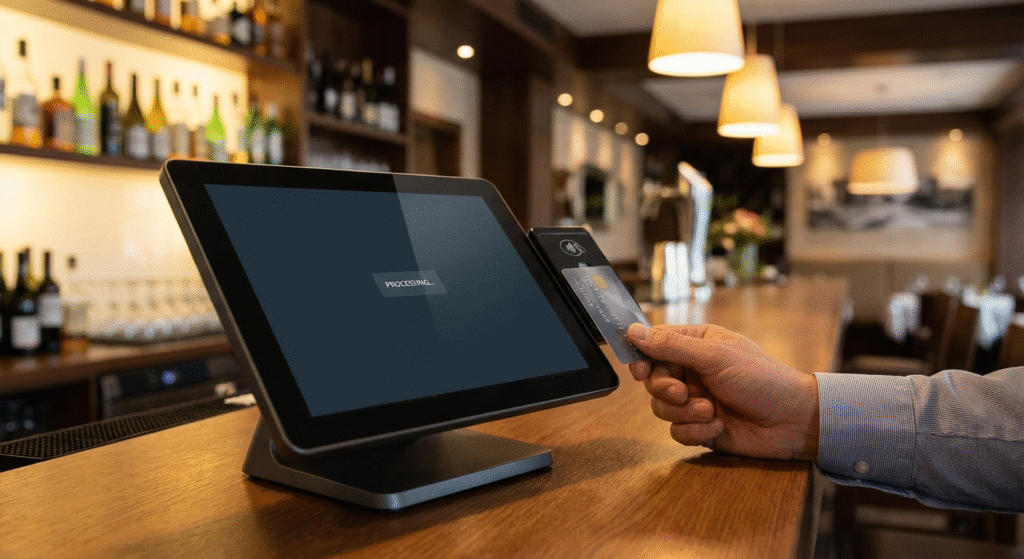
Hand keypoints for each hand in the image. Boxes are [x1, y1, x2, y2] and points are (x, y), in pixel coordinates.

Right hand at [626, 323, 818, 460]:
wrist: (792, 420)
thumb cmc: (761, 378)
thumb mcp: (714, 356)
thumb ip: (672, 346)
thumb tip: (633, 331)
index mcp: (698, 344)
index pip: (656, 345)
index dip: (643, 358)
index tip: (639, 370)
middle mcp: (693, 371)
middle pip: (654, 380)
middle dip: (666, 389)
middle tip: (683, 393)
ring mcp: (696, 400)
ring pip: (662, 408)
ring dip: (684, 412)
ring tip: (709, 411)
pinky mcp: (700, 428)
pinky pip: (676, 432)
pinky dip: (694, 431)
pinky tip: (717, 427)